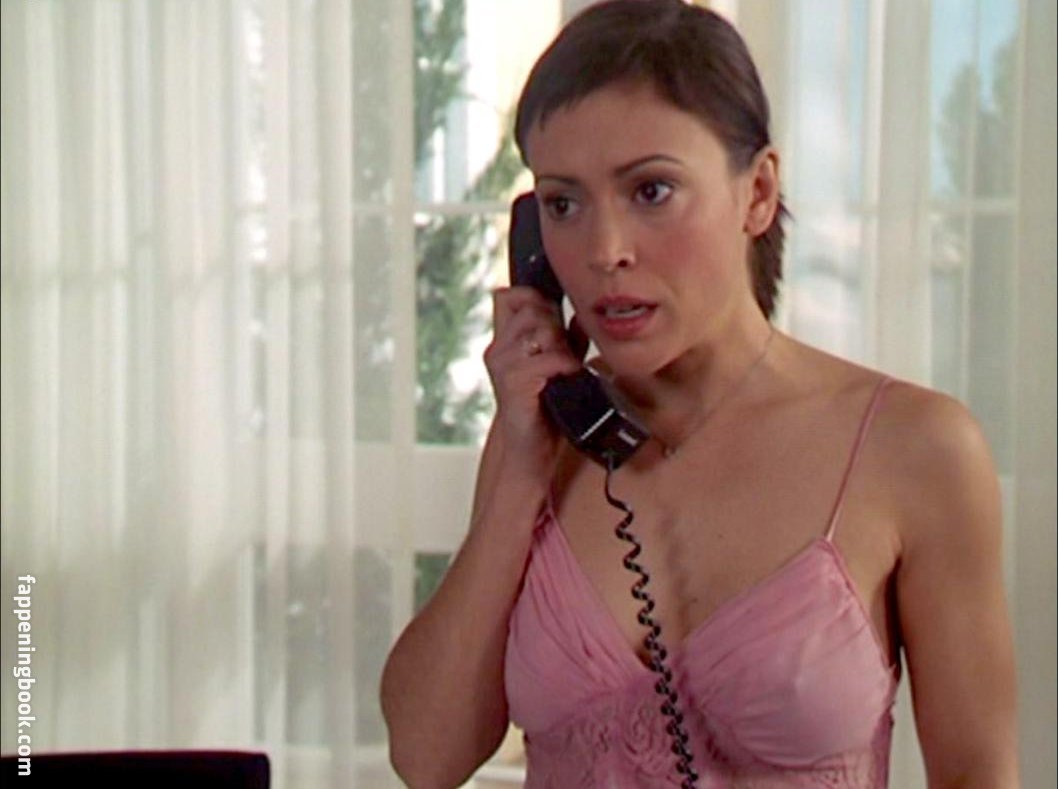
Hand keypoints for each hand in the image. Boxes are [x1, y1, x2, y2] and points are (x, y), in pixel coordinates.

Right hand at [484, 286, 582, 478]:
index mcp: (504, 343)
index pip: (510, 296)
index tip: (553, 319)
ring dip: (561, 346)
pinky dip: (566, 366)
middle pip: (533, 308)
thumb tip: (582, 316)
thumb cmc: (546, 412)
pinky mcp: (513, 381)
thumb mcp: (560, 367)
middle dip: (556, 325)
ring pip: (541, 328)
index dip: (535, 299)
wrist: (532, 453)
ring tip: (565, 369)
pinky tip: (568, 379)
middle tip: (564, 353)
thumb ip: (568, 340)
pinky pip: (549, 358)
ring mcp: (502, 364)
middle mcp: (498, 349)